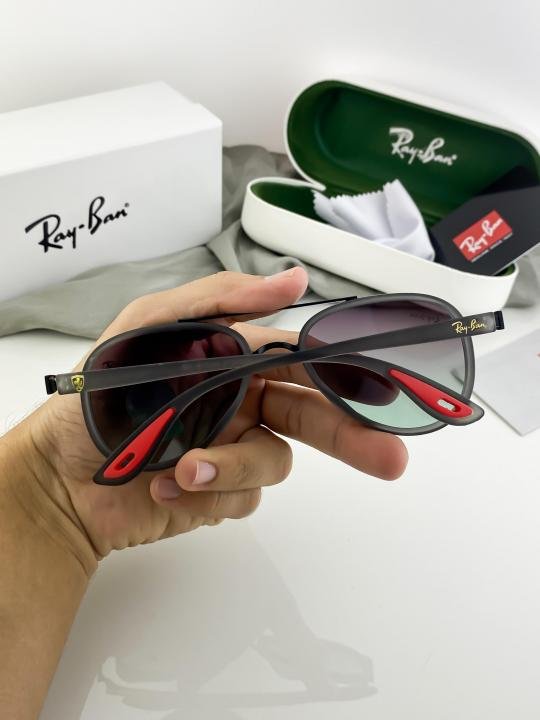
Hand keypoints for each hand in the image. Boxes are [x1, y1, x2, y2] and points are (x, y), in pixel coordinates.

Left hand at [7, 268, 407, 570]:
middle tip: (389, 459)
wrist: (58, 475)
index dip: (343, 373)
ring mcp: (232, 450)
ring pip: (273, 463)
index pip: (301, 361)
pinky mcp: (217, 495)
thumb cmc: (98, 393)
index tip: (382, 388)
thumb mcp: (151, 327)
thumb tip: (294, 279)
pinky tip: (165, 484)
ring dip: (234, 467)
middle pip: (313, 417)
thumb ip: (222, 301)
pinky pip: (241, 499)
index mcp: (232, 360)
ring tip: (186, 467)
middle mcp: (241, 404)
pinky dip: (206, 493)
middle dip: (352, 437)